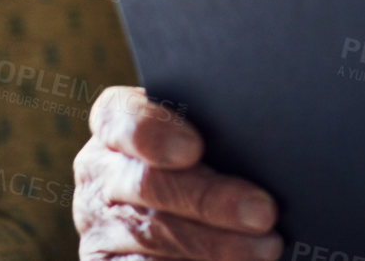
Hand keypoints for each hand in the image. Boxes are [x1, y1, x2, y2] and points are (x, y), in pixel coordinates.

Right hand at [75, 85, 282, 259]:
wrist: (176, 206)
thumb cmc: (204, 157)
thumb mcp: (202, 135)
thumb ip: (215, 130)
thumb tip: (262, 141)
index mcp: (114, 125)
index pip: (118, 118)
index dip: (152, 133)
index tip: (194, 149)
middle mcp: (99, 173)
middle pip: (147, 183)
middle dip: (209, 200)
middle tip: (263, 212)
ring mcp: (98, 225)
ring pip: (152, 236)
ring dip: (214, 244)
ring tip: (265, 246)